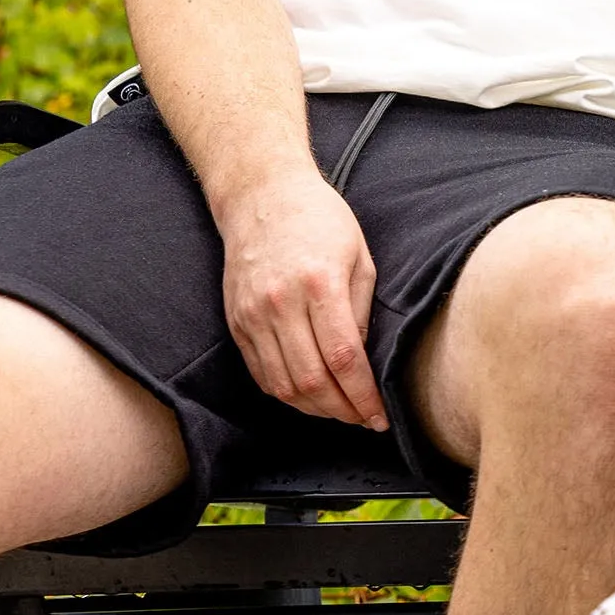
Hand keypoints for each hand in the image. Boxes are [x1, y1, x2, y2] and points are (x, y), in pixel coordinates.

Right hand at [216, 165, 388, 429]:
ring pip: (282, 385)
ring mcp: (253, 315)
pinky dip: (286, 393)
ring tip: (339, 411)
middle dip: (342, 410)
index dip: (363, 396)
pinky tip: (308, 396)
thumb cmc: (320, 220)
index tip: (379, 416)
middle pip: (311, 380)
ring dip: (314, 409)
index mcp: (319, 284)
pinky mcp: (236, 322)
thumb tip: (361, 362)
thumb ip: (361, 311)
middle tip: (363, 418)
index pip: (343, 358)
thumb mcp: (359, 256)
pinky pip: (260, 373)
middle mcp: (280, 303)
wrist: (262, 196)